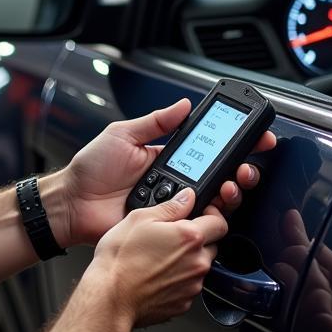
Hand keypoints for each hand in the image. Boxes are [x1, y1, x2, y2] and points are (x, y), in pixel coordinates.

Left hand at [53, 98, 275, 247]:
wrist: (72, 204)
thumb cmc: (91, 170)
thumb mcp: (122, 134)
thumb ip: (155, 121)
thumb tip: (184, 104)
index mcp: (168, 158)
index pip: (209, 150)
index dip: (236, 144)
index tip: (258, 137)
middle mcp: (177, 183)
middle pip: (222, 178)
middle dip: (243, 170)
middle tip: (246, 166)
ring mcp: (174, 206)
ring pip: (216, 202)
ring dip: (231, 191)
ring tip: (230, 184)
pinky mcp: (168, 227)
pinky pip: (196, 224)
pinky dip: (209, 216)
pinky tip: (211, 206)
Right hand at [87, 186, 225, 326]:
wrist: (110, 298)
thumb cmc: (120, 261)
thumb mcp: (139, 219)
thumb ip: (170, 206)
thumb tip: (187, 197)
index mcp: (190, 237)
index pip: (220, 222)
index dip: (211, 216)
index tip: (200, 215)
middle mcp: (197, 262)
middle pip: (212, 245)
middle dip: (198, 240)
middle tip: (172, 238)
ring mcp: (192, 285)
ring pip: (199, 267)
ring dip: (188, 260)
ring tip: (159, 258)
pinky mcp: (184, 303)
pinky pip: (188, 286)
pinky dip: (178, 280)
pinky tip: (157, 275)